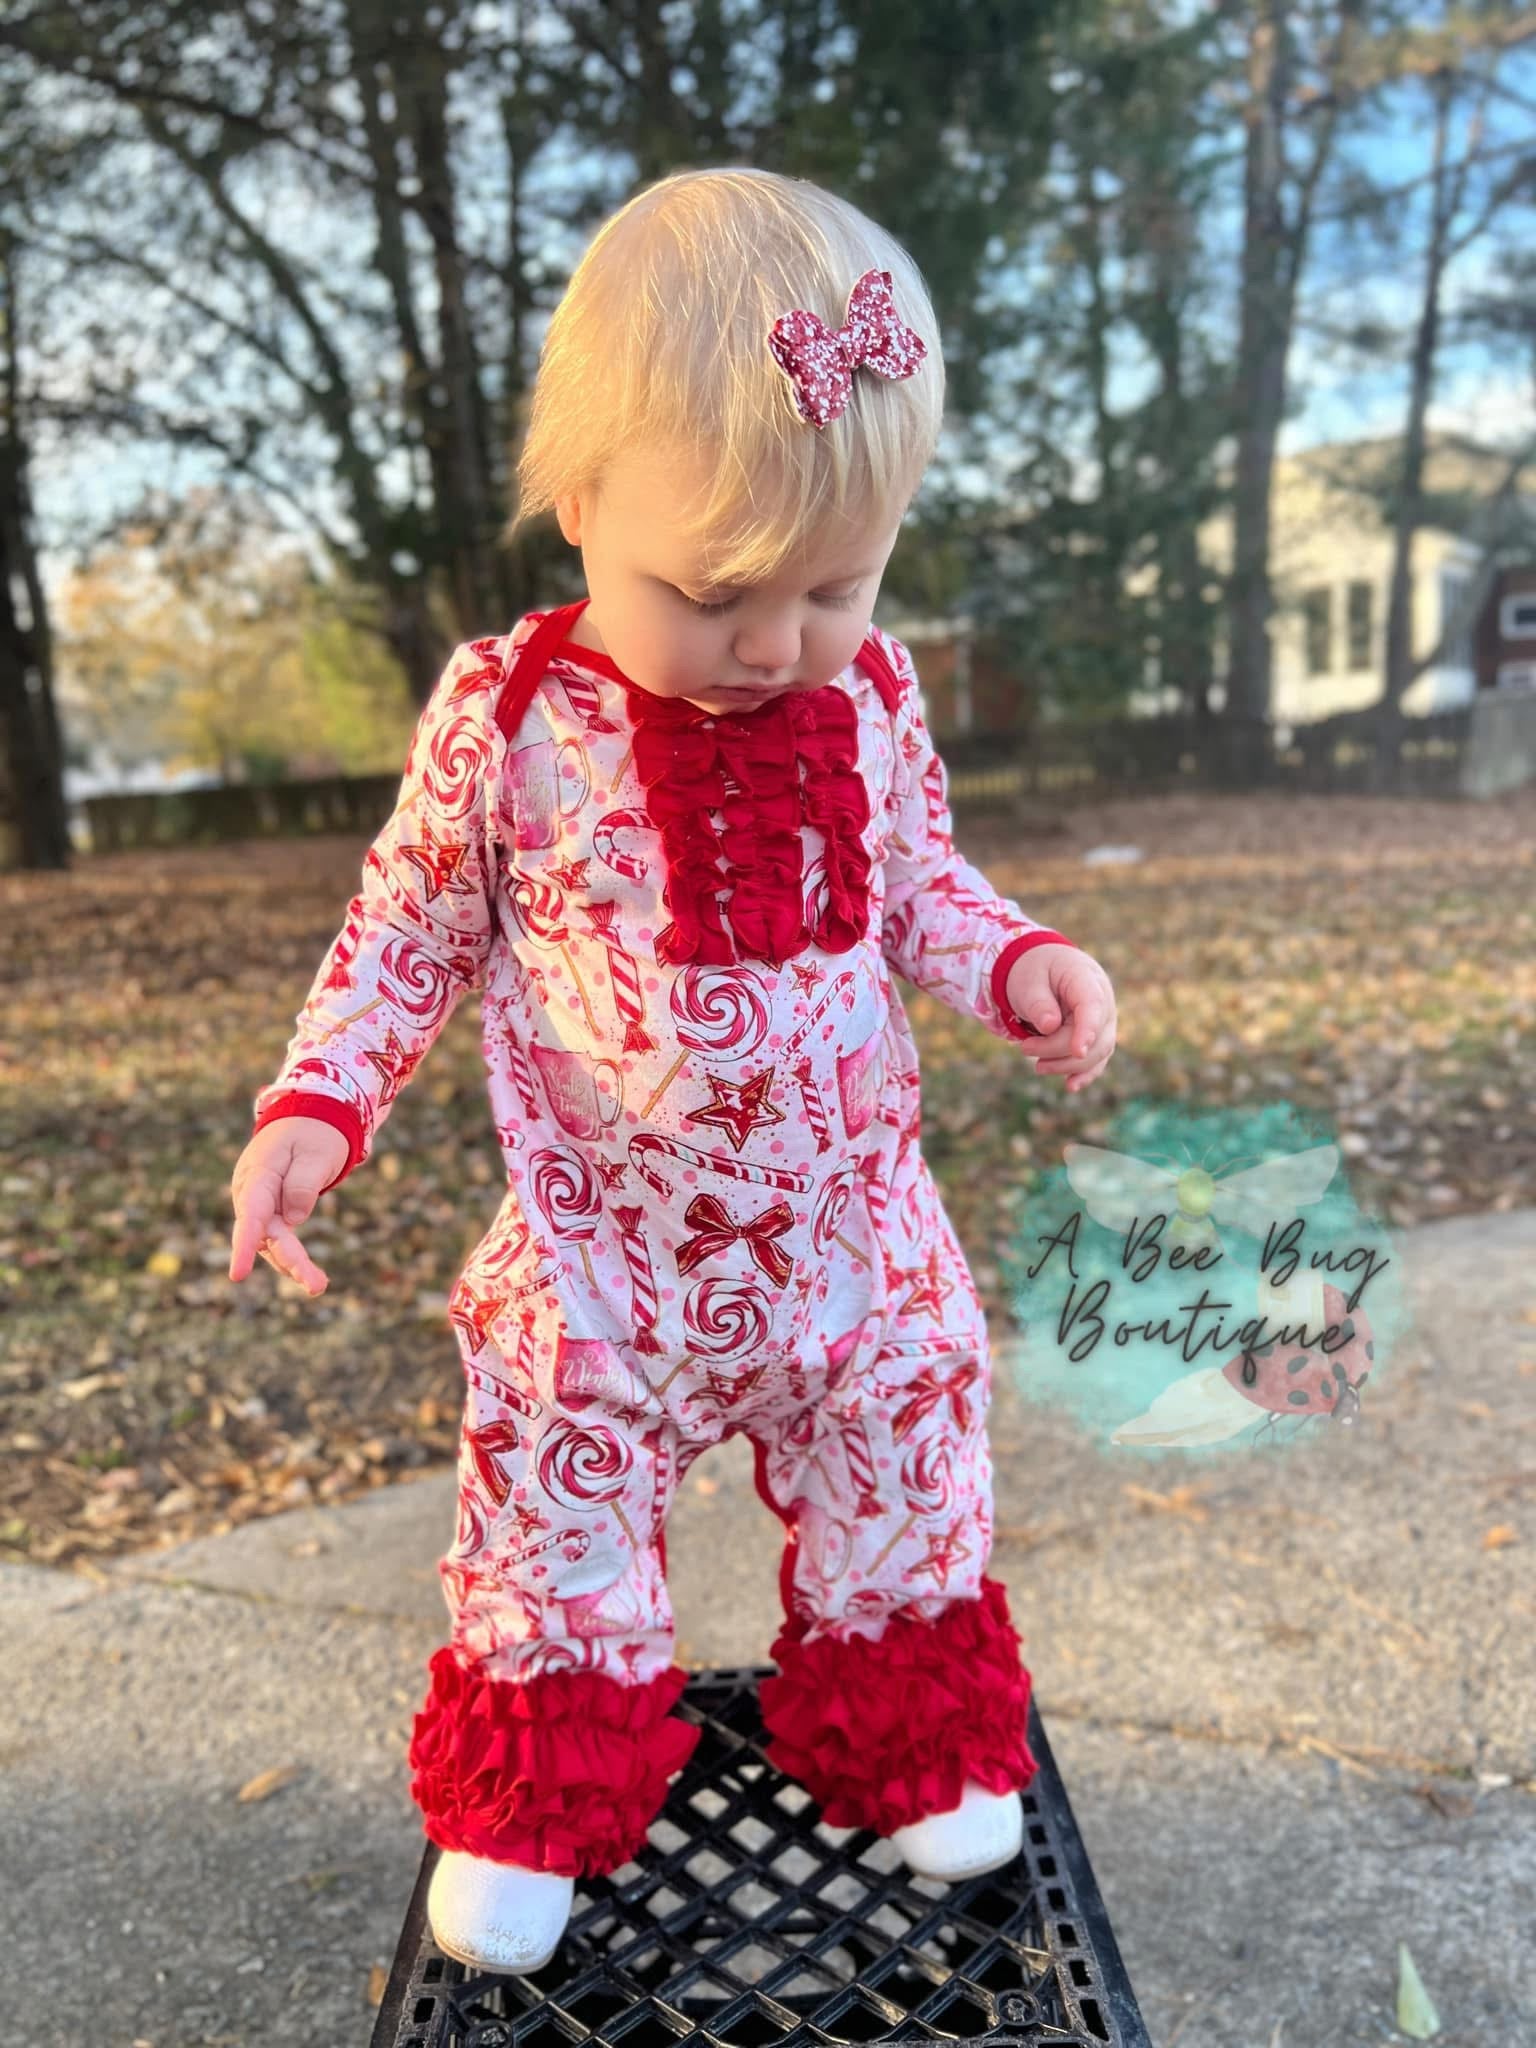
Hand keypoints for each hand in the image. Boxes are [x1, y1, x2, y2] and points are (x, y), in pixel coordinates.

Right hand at [228, 1118, 350, 1295]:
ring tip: (319, 1285)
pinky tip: (312, 1278)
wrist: (307, 1119)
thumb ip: (303, 1184)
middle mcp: (251, 1192)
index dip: (244, 1245)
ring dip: (293, 1265)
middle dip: (289, 1260)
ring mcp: (258, 1205)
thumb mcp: (316, 1152)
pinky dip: (293, 1258)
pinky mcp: (270, 1213)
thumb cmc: (313, 1134)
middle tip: (316, 1284)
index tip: (238, 1275)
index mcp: (258, 1173)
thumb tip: (294, 1219)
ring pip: (271, 1242)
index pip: (251, 1212)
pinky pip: (278, 1239)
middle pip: (265, 1233)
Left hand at [1005, 944, 1116, 1093]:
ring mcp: (1104, 1020)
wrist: (1044, 969)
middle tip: (1024, 1048)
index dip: (1088, 1028)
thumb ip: (1037, 1002)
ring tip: (1037, 1065)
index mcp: (1085, 977)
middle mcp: (1103, 999)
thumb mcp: (1027, 981)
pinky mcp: (1098, 1037)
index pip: (1093, 1004)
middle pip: (1092, 1035)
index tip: (1078, 1051)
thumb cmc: (1034, 972)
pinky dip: (1085, 1074)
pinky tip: (1071, 1087)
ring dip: (1066, 1064)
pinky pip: (1097, 1059)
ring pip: (1096, 1052)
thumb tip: (1049, 1027)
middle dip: (1057, 1049)